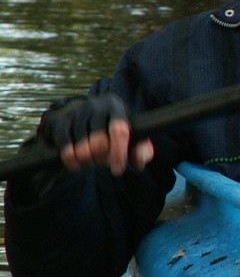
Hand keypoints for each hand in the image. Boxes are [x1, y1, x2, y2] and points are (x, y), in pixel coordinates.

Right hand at [36, 94, 152, 175]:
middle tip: (103, 163)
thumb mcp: (130, 135)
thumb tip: (139, 162)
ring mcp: (75, 113)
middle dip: (102, 159)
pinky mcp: (60, 122)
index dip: (119, 153)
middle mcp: (95, 106)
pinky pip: (65, 149)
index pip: (119, 130)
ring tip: (91, 163)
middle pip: (99, 142)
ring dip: (87, 162)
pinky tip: (76, 166)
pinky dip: (71, 162)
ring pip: (82, 148)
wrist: (81, 114)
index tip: (117, 170)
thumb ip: (142, 149)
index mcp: (115, 106)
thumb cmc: (110, 127)